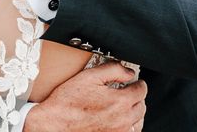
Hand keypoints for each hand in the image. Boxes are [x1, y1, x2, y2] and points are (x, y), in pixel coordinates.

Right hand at [24, 63, 146, 131]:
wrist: (54, 123)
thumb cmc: (68, 101)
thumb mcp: (89, 76)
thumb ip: (113, 70)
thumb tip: (129, 71)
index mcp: (120, 101)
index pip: (141, 90)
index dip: (138, 83)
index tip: (134, 82)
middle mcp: (122, 120)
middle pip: (142, 106)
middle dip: (137, 97)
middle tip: (127, 91)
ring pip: (137, 122)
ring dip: (134, 112)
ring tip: (124, 106)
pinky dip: (128, 126)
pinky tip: (118, 119)